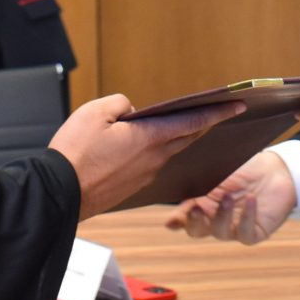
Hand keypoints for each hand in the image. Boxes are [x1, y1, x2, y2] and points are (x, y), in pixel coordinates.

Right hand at [50, 95, 244, 221]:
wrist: (60, 194)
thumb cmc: (75, 153)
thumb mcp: (94, 112)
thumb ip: (120, 105)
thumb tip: (131, 113)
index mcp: (149, 138)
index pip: (193, 122)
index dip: (218, 112)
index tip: (238, 105)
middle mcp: (154, 158)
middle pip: (187, 138)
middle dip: (203, 125)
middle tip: (215, 114)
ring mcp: (145, 175)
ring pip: (168, 152)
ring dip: (176, 138)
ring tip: (172, 125)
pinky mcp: (135, 187)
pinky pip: (153, 165)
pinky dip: (155, 152)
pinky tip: (141, 148)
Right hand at [165, 150, 296, 244]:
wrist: (275, 170)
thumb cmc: (244, 170)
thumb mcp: (218, 172)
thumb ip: (198, 182)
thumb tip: (176, 186)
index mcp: (202, 206)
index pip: (184, 218)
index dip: (178, 220)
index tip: (173, 220)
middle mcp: (215, 220)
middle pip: (197, 230)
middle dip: (194, 222)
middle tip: (196, 209)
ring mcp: (234, 228)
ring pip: (220, 232)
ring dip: (221, 215)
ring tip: (227, 197)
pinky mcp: (254, 232)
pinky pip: (246, 232)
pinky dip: (247, 217)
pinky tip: (250, 200)